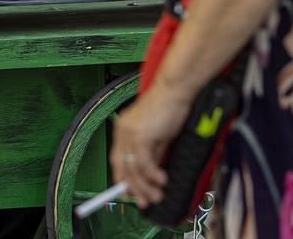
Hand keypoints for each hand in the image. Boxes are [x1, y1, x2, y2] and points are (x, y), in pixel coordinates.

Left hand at [110, 83, 190, 208]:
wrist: (174, 89)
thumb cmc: (169, 107)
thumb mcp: (158, 134)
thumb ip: (152, 152)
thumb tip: (150, 173)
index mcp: (123, 128)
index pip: (118, 160)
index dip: (124, 179)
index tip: (132, 194)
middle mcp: (122, 130)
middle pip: (123, 168)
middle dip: (133, 189)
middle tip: (144, 202)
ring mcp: (129, 132)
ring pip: (133, 169)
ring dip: (145, 186)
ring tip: (157, 196)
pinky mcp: (140, 135)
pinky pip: (143, 163)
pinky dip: (152, 176)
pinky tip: (162, 180)